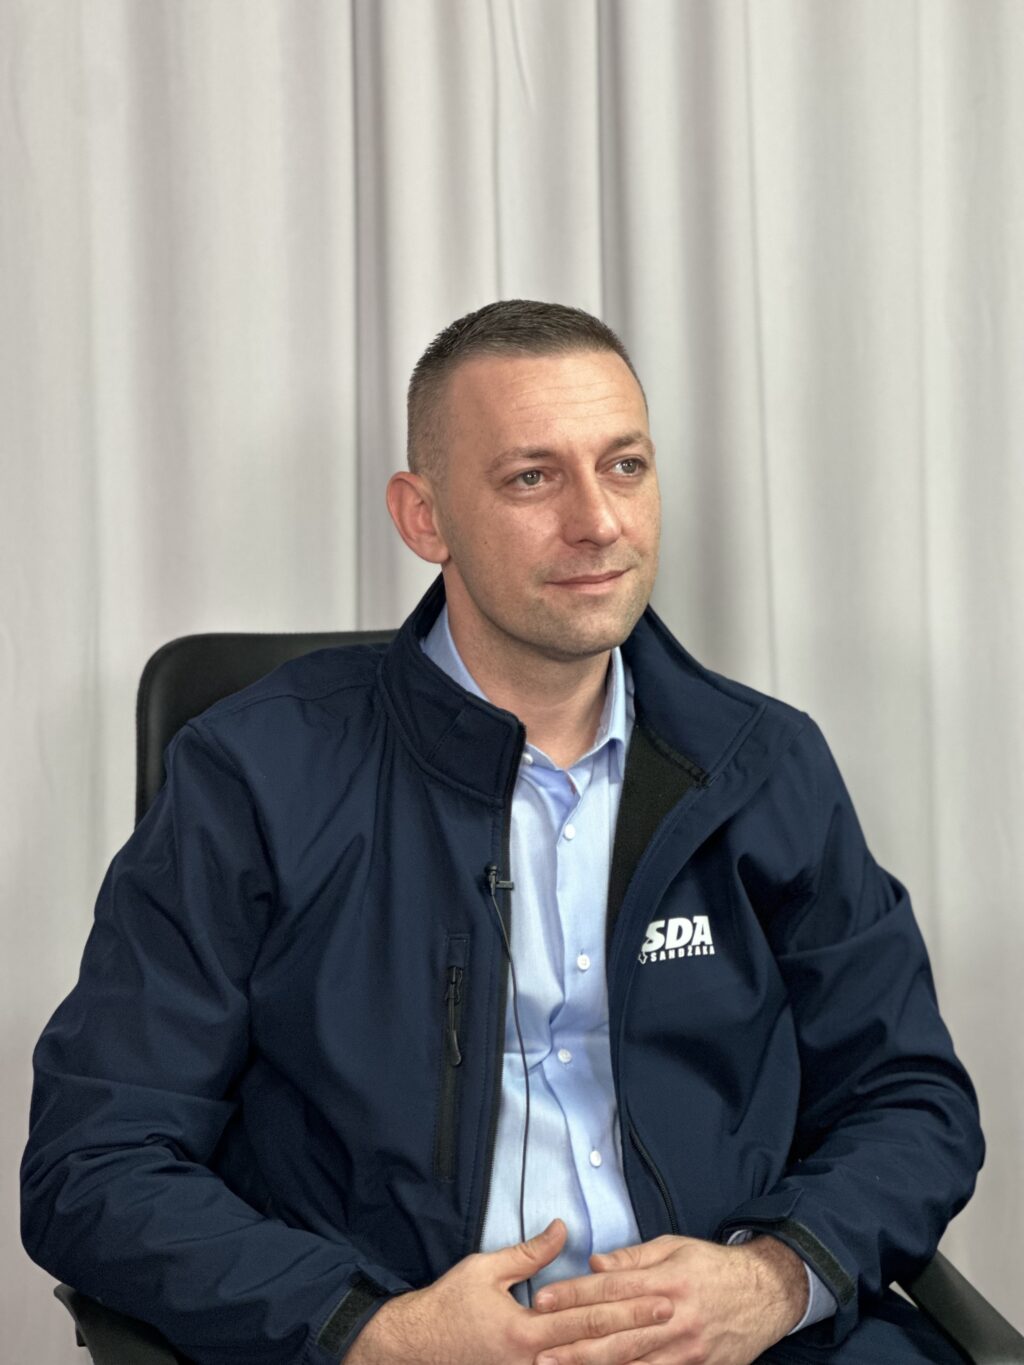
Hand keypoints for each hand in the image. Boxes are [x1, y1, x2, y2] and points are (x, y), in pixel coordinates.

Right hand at [343, 1219, 675, 1364]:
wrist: (414, 1350)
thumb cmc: (448, 1306)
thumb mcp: (485, 1270)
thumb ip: (529, 1254)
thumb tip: (563, 1229)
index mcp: (526, 1330)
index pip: (589, 1316)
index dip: (628, 1307)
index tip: (660, 1297)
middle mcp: (533, 1363)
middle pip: (598, 1349)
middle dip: (639, 1333)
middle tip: (673, 1317)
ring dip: (625, 1359)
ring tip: (660, 1346)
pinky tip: (618, 1363)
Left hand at [529, 1233, 808, 1364]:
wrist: (765, 1294)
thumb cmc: (713, 1267)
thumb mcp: (675, 1247)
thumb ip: (633, 1258)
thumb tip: (594, 1262)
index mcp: (666, 1279)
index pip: (610, 1287)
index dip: (574, 1293)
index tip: (543, 1299)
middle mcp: (673, 1315)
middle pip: (615, 1331)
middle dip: (574, 1342)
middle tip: (539, 1350)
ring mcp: (686, 1348)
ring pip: (631, 1361)